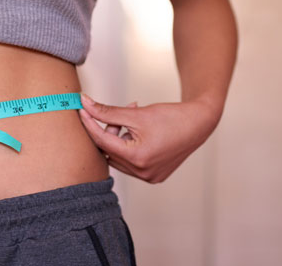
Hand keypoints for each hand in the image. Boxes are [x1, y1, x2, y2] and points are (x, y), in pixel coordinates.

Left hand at [78, 93, 221, 182]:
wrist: (199, 124)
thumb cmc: (172, 117)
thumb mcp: (137, 113)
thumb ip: (108, 111)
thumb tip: (85, 103)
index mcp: (137, 157)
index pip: (103, 141)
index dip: (90, 123)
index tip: (82, 109)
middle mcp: (142, 172)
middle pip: (109, 152)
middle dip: (108, 131)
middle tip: (118, 115)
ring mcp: (149, 177)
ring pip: (118, 158)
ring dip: (118, 140)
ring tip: (132, 123)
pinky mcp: (154, 176)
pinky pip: (131, 163)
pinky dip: (129, 148)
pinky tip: (139, 134)